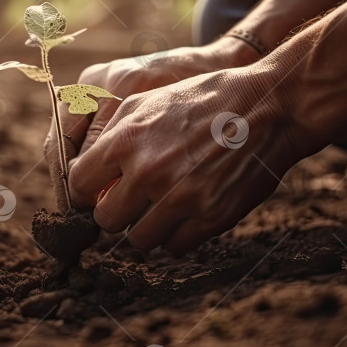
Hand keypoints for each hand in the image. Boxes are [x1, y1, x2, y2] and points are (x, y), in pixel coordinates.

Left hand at [67, 65, 307, 253]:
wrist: (267, 106)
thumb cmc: (201, 100)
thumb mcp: (145, 102)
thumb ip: (110, 138)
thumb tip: (83, 173)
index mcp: (126, 141)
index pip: (79, 185)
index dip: (86, 190)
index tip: (97, 190)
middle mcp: (149, 172)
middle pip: (106, 220)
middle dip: (115, 212)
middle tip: (130, 201)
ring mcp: (181, 198)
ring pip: (139, 239)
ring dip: (146, 226)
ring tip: (161, 205)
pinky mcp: (211, 217)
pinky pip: (175, 246)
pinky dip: (176, 235)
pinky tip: (185, 212)